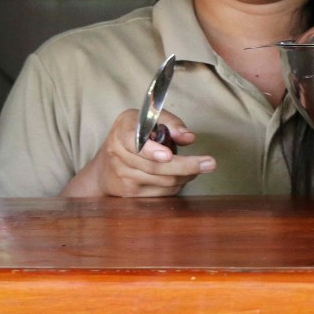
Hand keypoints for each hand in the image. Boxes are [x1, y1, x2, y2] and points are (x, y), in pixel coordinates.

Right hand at [61, 109, 215, 197]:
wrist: (104, 167)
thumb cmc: (132, 136)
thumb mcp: (147, 120)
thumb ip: (169, 123)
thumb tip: (189, 137)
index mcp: (122, 131)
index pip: (134, 142)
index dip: (151, 150)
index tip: (168, 155)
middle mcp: (118, 154)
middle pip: (155, 166)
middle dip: (186, 166)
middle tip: (209, 163)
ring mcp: (123, 176)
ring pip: (162, 181)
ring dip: (185, 176)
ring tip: (198, 167)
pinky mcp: (130, 194)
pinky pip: (161, 192)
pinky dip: (177, 185)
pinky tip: (182, 177)